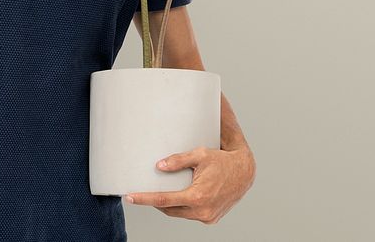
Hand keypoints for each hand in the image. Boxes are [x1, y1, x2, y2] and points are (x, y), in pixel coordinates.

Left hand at [124, 145, 255, 223]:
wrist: (244, 172)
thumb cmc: (222, 161)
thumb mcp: (200, 155)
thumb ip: (178, 160)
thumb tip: (159, 166)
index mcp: (197, 196)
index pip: (164, 200)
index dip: (144, 199)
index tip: (130, 197)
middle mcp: (202, 210)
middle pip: (169, 209)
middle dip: (156, 202)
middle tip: (146, 191)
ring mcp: (207, 217)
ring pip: (180, 214)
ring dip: (171, 205)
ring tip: (165, 192)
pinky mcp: (211, 219)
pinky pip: (191, 215)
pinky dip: (184, 207)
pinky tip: (183, 197)